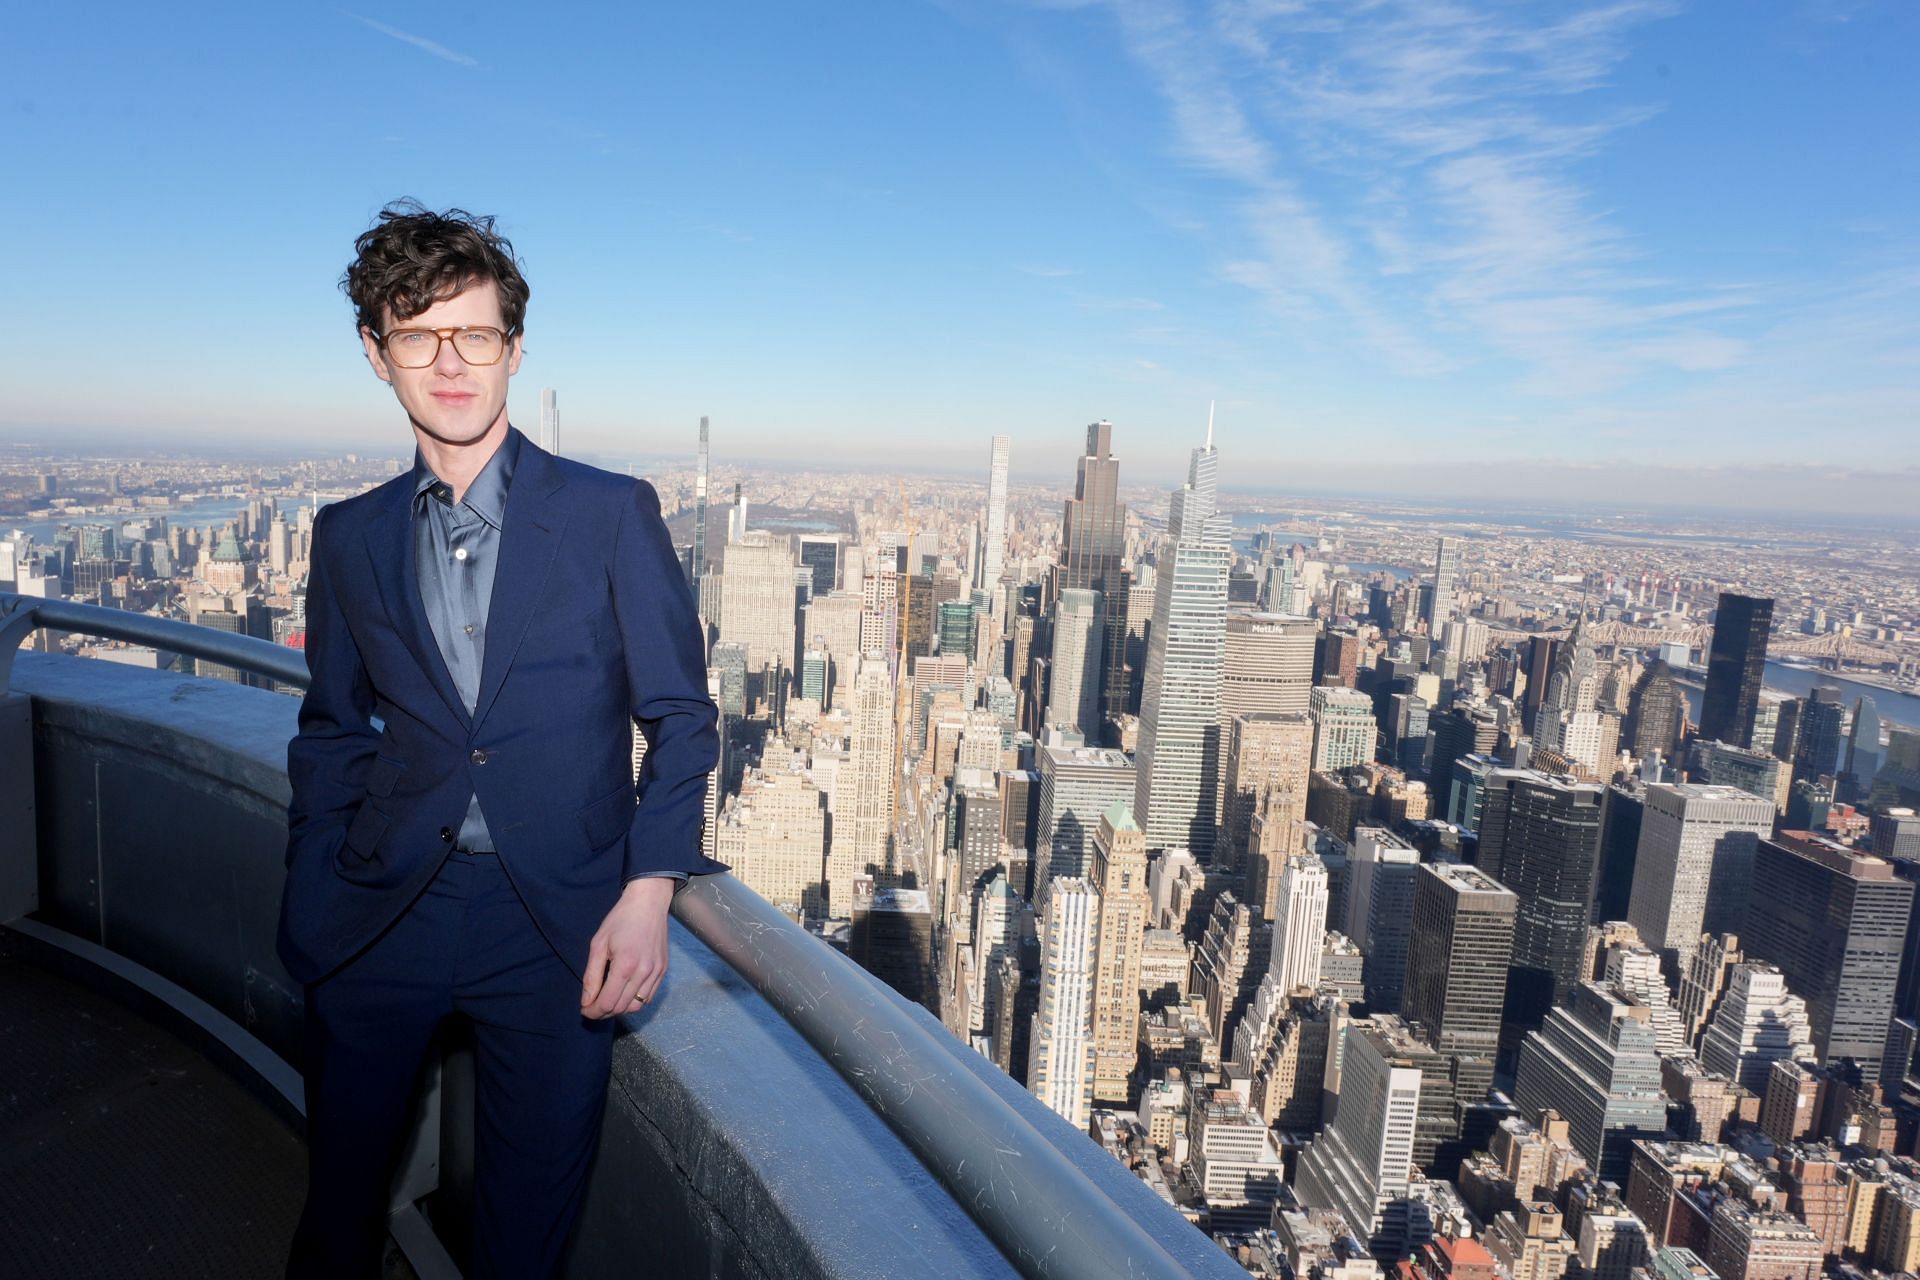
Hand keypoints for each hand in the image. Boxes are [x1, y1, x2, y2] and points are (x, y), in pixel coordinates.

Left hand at [580, 877, 674, 1018]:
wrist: (648, 904)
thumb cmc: (620, 920)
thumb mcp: (598, 944)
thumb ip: (591, 976)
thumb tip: (586, 1001)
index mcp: (625, 965)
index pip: (608, 1003)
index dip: (593, 1011)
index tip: (584, 1009)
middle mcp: (644, 972)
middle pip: (621, 1008)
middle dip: (603, 1012)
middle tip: (592, 1006)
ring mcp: (656, 972)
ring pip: (637, 1006)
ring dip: (619, 1009)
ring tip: (607, 1001)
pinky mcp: (663, 970)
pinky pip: (648, 997)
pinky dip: (634, 1001)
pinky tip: (624, 993)